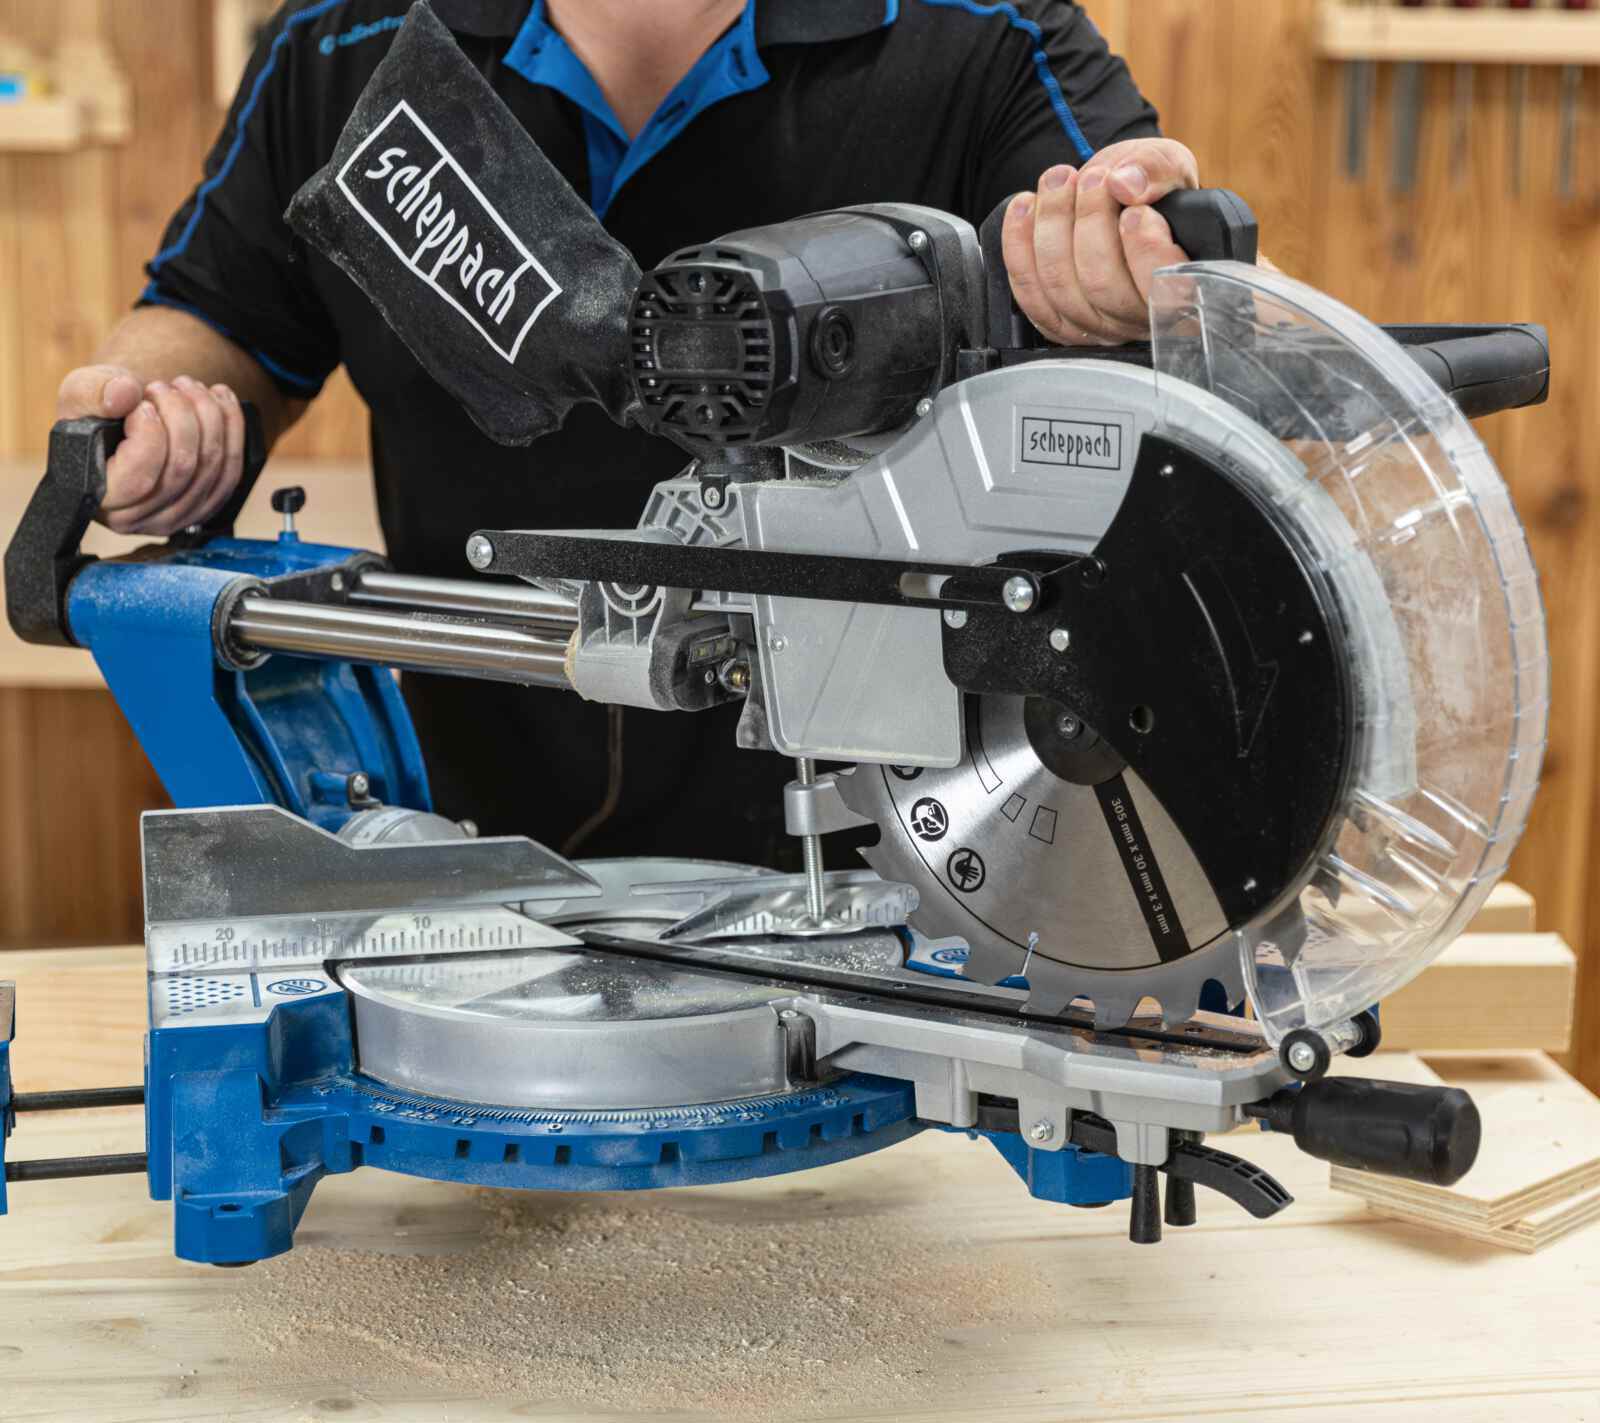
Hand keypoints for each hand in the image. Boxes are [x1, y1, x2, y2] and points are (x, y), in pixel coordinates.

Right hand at [55, 363, 246, 534]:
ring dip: (209, 415)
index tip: (144, 404)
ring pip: (212, 466)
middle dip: (181, 414)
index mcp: (99, 498)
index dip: (150, 434)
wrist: (127, 420)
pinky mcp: (205, 506)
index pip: (139, 478)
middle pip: (182, 468)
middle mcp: (136, 518)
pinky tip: (220, 399)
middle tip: (165, 386)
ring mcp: (175, 517)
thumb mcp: (81, 394)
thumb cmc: (99, 412)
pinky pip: (233, 469)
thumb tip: (124, 394)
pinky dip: (232, 427)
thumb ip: (92, 391)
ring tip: (188, 386)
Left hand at [1002, 137, 1200, 345]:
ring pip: (1060, 287)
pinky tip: (1025, 207)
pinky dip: (1018, 244)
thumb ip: (1157, 169)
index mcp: (1182, 289)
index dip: (1144, 248)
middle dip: (1090, 221)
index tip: (1134, 210)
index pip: (1165, 289)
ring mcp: (1095, 327)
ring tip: (1058, 179)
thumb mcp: (1168, 165)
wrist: (1112, 197)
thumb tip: (1126, 183)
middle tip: (1093, 177)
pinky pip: (1028, 292)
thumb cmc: (1149, 189)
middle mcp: (1138, 320)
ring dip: (1051, 224)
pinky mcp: (1057, 323)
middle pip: (1102, 285)